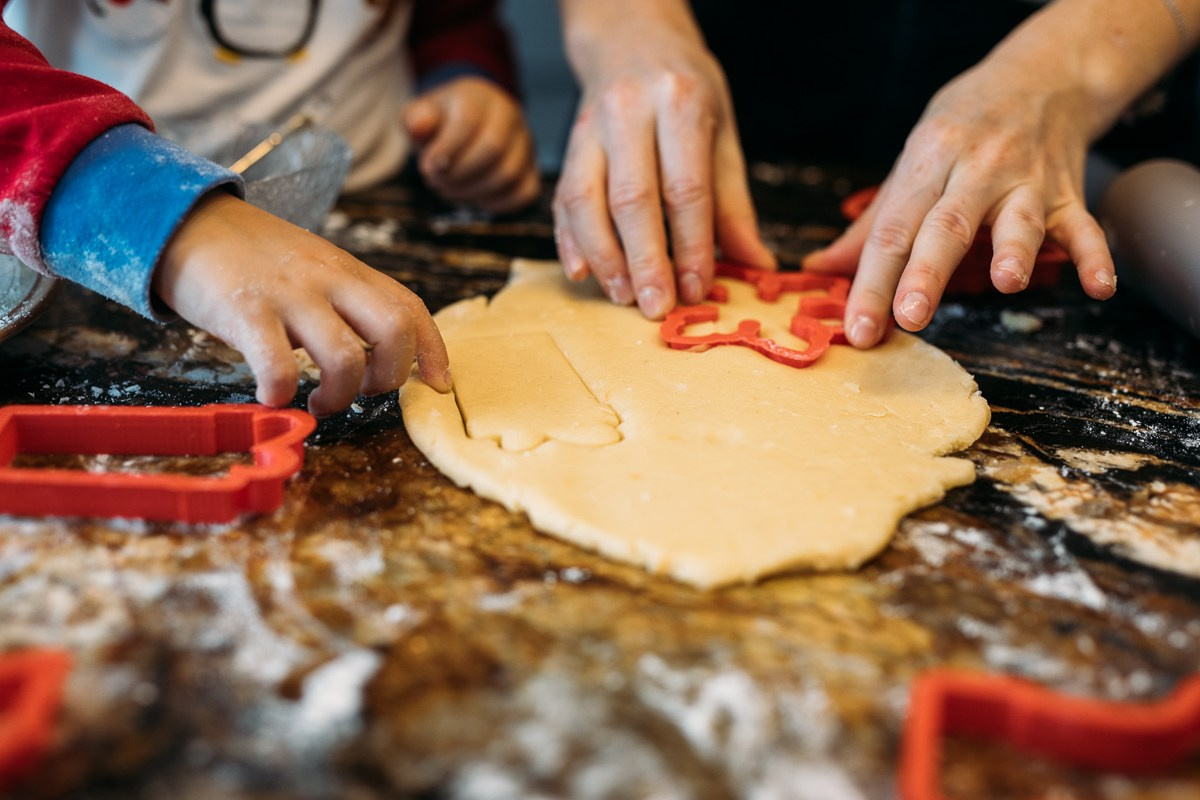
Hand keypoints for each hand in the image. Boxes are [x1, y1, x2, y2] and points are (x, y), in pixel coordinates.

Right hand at [153, 193, 451, 415]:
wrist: (187, 220)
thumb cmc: (253, 257)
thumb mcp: (314, 269)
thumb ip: (346, 301)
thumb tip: (377, 353)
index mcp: (349, 272)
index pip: (411, 307)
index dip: (434, 351)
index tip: (438, 385)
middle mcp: (329, 280)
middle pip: (394, 329)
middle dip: (392, 375)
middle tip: (365, 391)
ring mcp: (289, 294)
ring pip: (345, 356)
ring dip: (340, 394)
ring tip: (320, 400)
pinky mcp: (245, 311)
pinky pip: (277, 364)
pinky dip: (281, 392)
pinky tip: (271, 396)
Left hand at [403, 76, 538, 214]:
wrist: (468, 126)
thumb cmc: (443, 123)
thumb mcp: (421, 114)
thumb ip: (416, 119)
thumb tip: (419, 126)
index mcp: (480, 97)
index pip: (470, 119)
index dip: (448, 148)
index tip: (428, 167)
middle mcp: (510, 117)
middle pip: (493, 147)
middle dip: (459, 173)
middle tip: (436, 182)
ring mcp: (525, 146)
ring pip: (508, 174)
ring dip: (472, 190)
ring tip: (449, 190)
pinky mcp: (532, 172)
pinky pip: (523, 193)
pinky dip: (495, 203)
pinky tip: (473, 198)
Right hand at [554, 0, 773, 319]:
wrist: (633, 38)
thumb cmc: (686, 90)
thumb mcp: (723, 135)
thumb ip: (734, 204)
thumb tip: (758, 266)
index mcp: (680, 105)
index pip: (685, 189)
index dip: (692, 246)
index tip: (698, 289)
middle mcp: (629, 112)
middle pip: (633, 200)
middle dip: (645, 261)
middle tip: (656, 307)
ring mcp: (590, 127)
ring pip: (586, 201)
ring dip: (604, 258)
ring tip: (622, 296)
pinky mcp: (568, 144)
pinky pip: (562, 199)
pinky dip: (570, 241)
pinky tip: (583, 273)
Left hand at [803, 43, 1119, 347]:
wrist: (1041, 77)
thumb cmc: (963, 128)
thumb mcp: (911, 163)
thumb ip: (871, 224)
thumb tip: (820, 266)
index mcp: (927, 164)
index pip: (892, 230)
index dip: (872, 281)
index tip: (859, 327)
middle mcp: (975, 171)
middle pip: (946, 227)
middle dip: (926, 273)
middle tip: (910, 316)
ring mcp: (1025, 181)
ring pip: (1017, 220)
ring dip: (1013, 251)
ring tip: (1006, 283)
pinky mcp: (1066, 193)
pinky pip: (1083, 226)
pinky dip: (1094, 256)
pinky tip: (1099, 286)